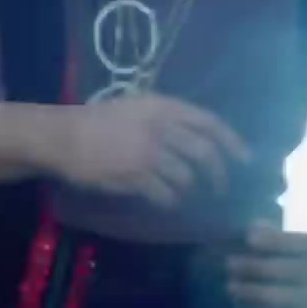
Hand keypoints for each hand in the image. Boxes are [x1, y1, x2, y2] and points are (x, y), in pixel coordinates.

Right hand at [45, 95, 250, 206]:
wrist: (61, 137)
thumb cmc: (95, 121)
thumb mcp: (132, 107)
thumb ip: (163, 117)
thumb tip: (194, 136)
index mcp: (161, 106)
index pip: (208, 122)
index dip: (232, 141)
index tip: (245, 159)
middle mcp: (160, 127)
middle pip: (205, 153)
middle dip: (218, 174)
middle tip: (219, 187)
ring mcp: (149, 153)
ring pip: (187, 177)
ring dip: (189, 190)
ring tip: (181, 193)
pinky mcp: (136, 176)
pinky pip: (166, 194)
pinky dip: (169, 201)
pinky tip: (163, 201)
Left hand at [225, 223, 306, 307]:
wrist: (273, 288)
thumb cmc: (265, 254)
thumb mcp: (262, 239)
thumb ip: (259, 232)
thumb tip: (255, 230)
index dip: (279, 240)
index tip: (248, 239)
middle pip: (299, 270)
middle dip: (260, 267)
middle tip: (229, 264)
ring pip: (293, 298)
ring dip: (257, 292)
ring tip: (230, 287)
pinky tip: (241, 305)